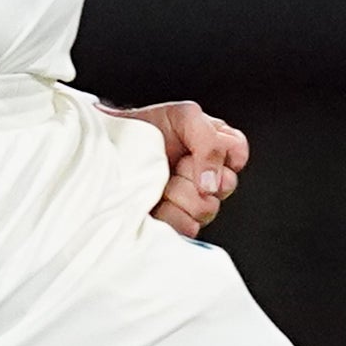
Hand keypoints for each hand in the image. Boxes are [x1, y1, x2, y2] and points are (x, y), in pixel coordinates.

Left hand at [116, 100, 246, 237]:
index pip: (237, 155)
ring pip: (207, 208)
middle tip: (174, 166)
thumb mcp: (182, 116)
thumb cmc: (143, 129)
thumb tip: (213, 183)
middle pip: (225, 186)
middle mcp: (207, 176)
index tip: (192, 152)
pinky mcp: (176, 222)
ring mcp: (192, 201)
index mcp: (213, 149)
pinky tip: (157, 204)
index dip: (217, 157)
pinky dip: (171, 216)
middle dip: (194, 175)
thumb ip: (209, 139)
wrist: (107, 149)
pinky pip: (188, 228)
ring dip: (180, 195)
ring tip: (161, 185)